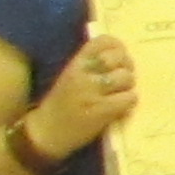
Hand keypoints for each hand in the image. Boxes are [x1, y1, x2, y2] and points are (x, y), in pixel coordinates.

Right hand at [27, 32, 138, 159]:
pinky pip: (129, 98)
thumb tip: (122, 57)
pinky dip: (129, 103)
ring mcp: (91, 92)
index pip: (102, 42)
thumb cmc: (62, 105)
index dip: (117, 46)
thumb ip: (90, 66)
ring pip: (127, 78)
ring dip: (128, 87)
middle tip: (122, 79)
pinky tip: (120, 108)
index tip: (119, 57)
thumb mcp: (71, 77)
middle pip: (119, 58)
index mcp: (75, 64)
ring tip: (119, 95)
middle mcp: (82, 74)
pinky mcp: (101, 110)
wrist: (46, 132)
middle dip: (127, 68)